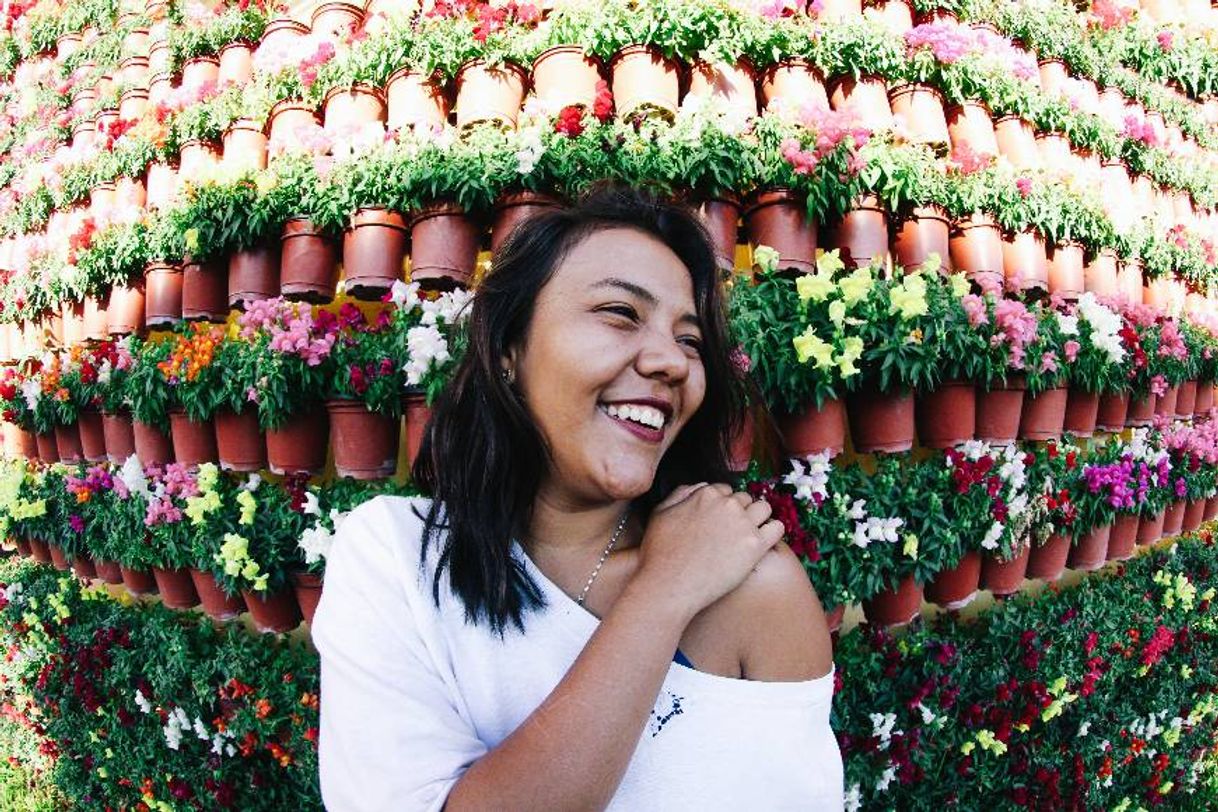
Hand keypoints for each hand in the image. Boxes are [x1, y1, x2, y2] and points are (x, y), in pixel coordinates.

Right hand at [632, 482, 783, 620]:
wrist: (669, 586)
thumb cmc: (660, 553)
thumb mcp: (660, 513)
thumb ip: (681, 494)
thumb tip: (700, 487)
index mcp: (706, 494)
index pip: (725, 490)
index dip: (722, 505)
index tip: (719, 521)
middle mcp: (727, 504)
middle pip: (744, 499)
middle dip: (740, 511)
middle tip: (732, 532)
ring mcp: (743, 524)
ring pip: (764, 509)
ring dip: (758, 518)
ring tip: (749, 535)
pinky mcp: (755, 546)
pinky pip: (777, 528)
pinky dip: (772, 531)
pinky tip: (762, 543)